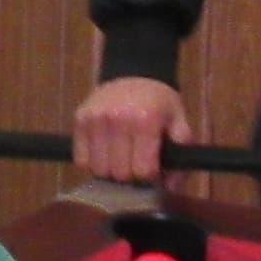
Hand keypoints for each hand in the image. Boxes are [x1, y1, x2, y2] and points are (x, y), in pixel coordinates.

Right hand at [72, 78, 191, 183]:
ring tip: (120, 161)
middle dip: (130, 177)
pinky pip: (81, 159)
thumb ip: (180, 154)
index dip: (150, 177)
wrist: (135, 72)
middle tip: (135, 167)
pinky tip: (104, 154)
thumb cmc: (159, 102)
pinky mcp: (80, 120)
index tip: (152, 171)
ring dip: (110, 172)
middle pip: (120, 173)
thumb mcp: (179, 122)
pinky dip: (92, 163)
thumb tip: (171, 188)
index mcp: (146, 121)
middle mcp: (118, 119)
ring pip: (99, 170)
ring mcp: (96, 120)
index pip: (143, 170)